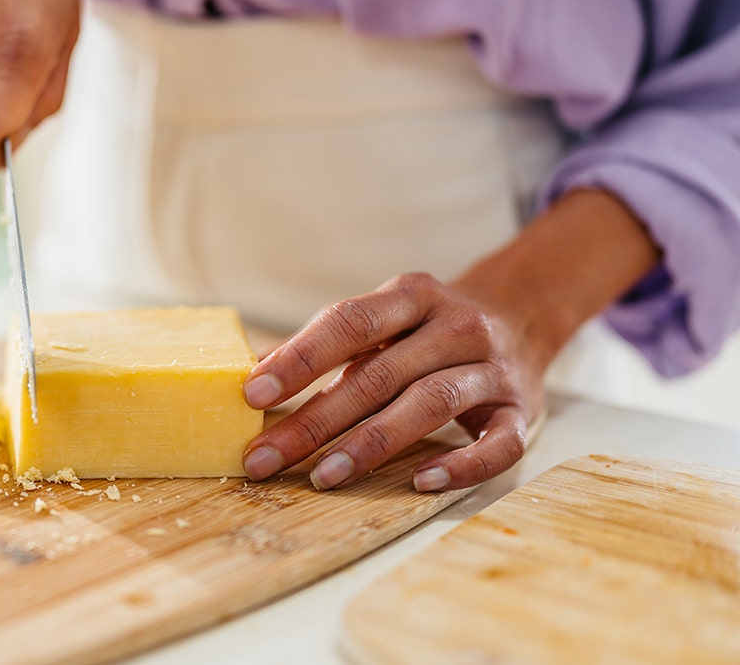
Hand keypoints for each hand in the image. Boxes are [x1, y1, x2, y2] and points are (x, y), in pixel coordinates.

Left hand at [241, 273, 544, 491]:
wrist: (523, 315)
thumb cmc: (428, 327)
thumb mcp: (383, 318)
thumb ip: (325, 343)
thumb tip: (254, 375)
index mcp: (412, 295)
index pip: (350, 323)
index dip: (300, 358)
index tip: (254, 394)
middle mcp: (455, 327)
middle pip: (378, 375)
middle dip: (315, 420)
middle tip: (266, 457)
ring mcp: (492, 369)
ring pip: (429, 404)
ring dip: (371, 444)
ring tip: (323, 476)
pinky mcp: (521, 410)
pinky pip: (498, 444)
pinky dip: (462, 464)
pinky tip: (421, 482)